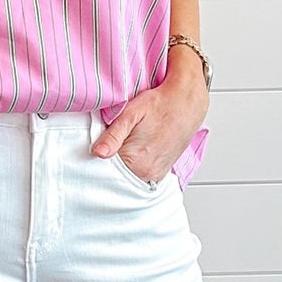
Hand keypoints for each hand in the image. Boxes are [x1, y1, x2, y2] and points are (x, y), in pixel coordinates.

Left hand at [93, 65, 207, 184]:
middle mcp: (147, 173)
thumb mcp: (130, 113)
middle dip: (107, 165)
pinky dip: (133, 169)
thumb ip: (113, 135)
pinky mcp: (161, 173)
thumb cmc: (160, 104)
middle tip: (108, 145)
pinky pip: (140, 177)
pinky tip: (134, 153)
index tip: (94, 149)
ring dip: (121, 167)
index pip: (103, 171)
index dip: (95, 159)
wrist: (187, 103)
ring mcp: (155, 175)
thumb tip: (97, 152)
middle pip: (115, 177)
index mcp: (135, 161)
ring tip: (123, 147)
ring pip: (127, 178)